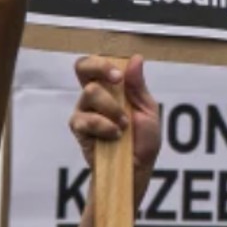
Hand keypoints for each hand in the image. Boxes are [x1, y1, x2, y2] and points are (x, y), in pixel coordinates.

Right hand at [68, 55, 159, 201]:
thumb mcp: (147, 110)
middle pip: (82, 67)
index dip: (103, 62)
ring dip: (113, 108)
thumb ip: (138, 86)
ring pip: (90, 92)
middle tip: (116, 81)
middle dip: (100, 69)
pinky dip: (105, 126)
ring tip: (124, 125)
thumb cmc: (143, 139)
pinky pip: (86, 119)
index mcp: (111, 87)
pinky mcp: (79, 129)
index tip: (119, 75)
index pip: (97, 63)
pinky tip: (115, 135)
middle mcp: (94, 95)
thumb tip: (136, 59)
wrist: (136, 167)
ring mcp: (84, 111)